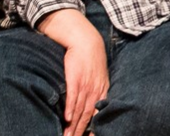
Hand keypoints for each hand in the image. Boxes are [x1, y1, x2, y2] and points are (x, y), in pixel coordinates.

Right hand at [37, 8, 108, 135]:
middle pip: (87, 116)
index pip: (98, 114)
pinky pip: (73, 96)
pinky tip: (67, 119)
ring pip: (80, 110)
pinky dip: (70, 109)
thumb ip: (97, 92)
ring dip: (73, 125)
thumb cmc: (91, 61)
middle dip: (80, 132)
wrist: (86, 42)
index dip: (94, 128)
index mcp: (102, 91)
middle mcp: (95, 90)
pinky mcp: (75, 78)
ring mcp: (86, 85)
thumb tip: (92, 108)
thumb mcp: (99, 77)